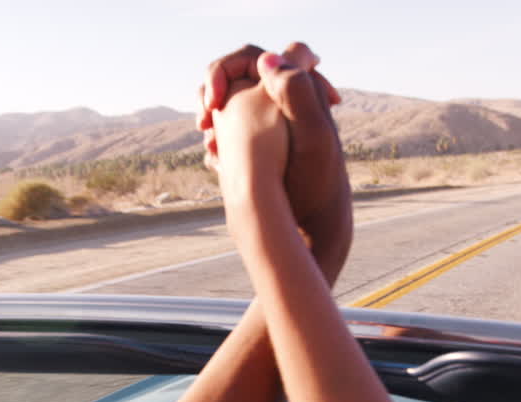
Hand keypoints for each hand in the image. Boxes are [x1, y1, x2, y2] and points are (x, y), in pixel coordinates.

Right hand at [200, 43, 350, 282]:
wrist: (311, 226)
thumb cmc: (315, 184)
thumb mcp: (314, 136)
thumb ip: (296, 92)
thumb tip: (265, 59)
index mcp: (301, 89)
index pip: (256, 56)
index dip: (228, 68)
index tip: (216, 100)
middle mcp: (285, 102)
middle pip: (237, 76)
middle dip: (215, 94)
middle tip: (205, 122)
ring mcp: (269, 125)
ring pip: (229, 103)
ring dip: (214, 119)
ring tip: (213, 145)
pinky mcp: (259, 148)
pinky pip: (228, 131)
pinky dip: (217, 141)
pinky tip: (218, 163)